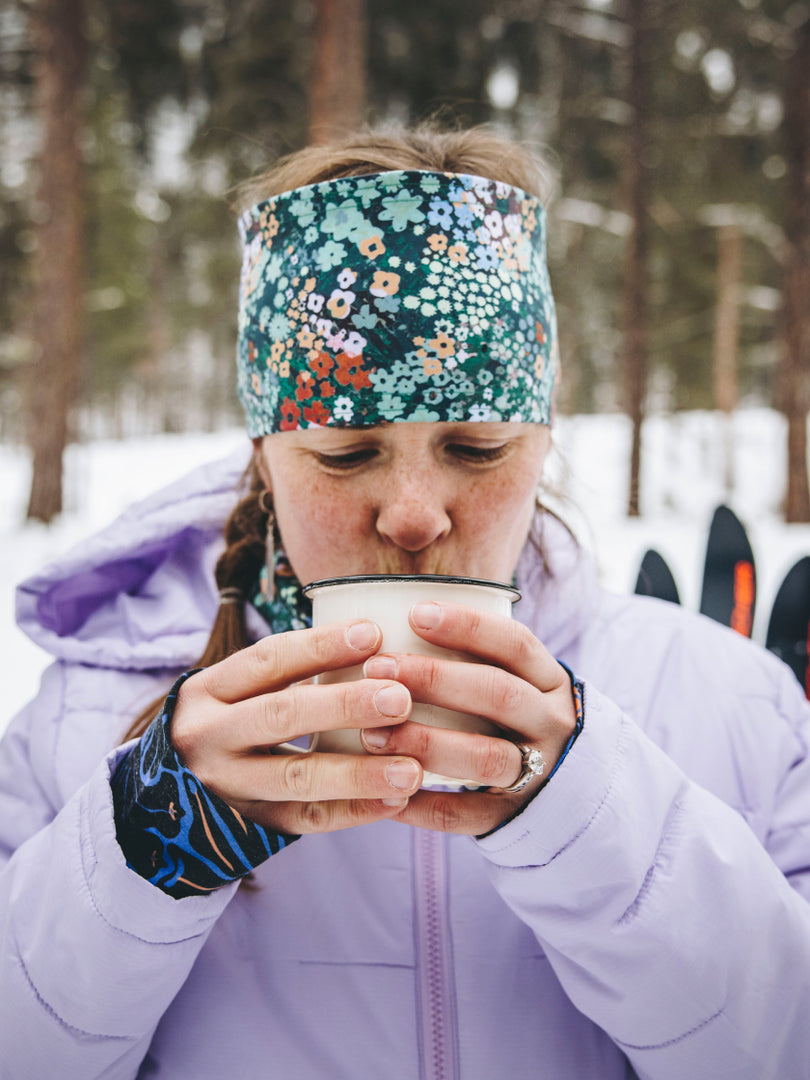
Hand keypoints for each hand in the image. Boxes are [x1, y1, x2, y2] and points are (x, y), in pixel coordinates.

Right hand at [170, 620, 423, 834]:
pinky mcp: (246, 825)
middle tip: (401, 698)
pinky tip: (394, 801)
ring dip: (358, 773)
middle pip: (282, 715)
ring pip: (296, 777)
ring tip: (410, 769)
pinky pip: (304, 820)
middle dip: (345, 706)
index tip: (373, 633)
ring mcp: (225, 785)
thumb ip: (287, 673)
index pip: (268, 660)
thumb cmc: (224, 723)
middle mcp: (210, 735)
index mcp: (209, 690)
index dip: (321, 645)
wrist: (166, 796)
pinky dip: (352, 811)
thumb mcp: (234, 691)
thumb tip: (373, 641)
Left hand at [358, 601, 577, 835]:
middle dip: (435, 679)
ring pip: (486, 757)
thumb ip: (477, 658)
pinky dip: (422, 805)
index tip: (416, 613)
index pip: (515, 644)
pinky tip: (384, 793)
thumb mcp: (520, 682)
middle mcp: (550, 723)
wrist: (574, 790)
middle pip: (498, 695)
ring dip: (425, 743)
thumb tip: (396, 619)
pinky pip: (466, 814)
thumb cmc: (519, 719)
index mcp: (549, 682)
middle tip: (379, 668)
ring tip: (372, 735)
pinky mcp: (514, 816)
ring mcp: (538, 773)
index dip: (468, 626)